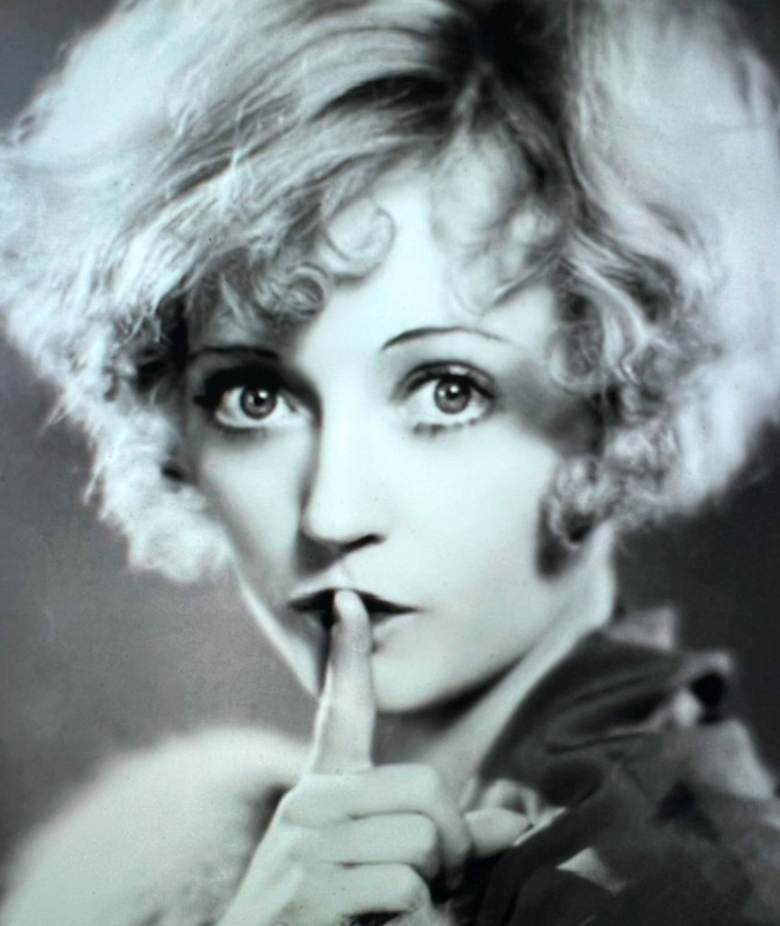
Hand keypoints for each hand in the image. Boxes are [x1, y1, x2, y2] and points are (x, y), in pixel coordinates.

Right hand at [219, 591, 526, 925]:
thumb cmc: (337, 922)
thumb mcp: (388, 872)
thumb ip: (447, 842)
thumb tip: (516, 823)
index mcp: (324, 791)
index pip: (341, 710)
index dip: (348, 653)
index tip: (349, 600)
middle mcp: (311, 804)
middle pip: (426, 789)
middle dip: (455, 842)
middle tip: (441, 881)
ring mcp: (306, 845)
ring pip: (421, 839)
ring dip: (437, 886)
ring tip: (407, 911)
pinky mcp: (312, 891)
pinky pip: (405, 886)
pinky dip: (416, 919)